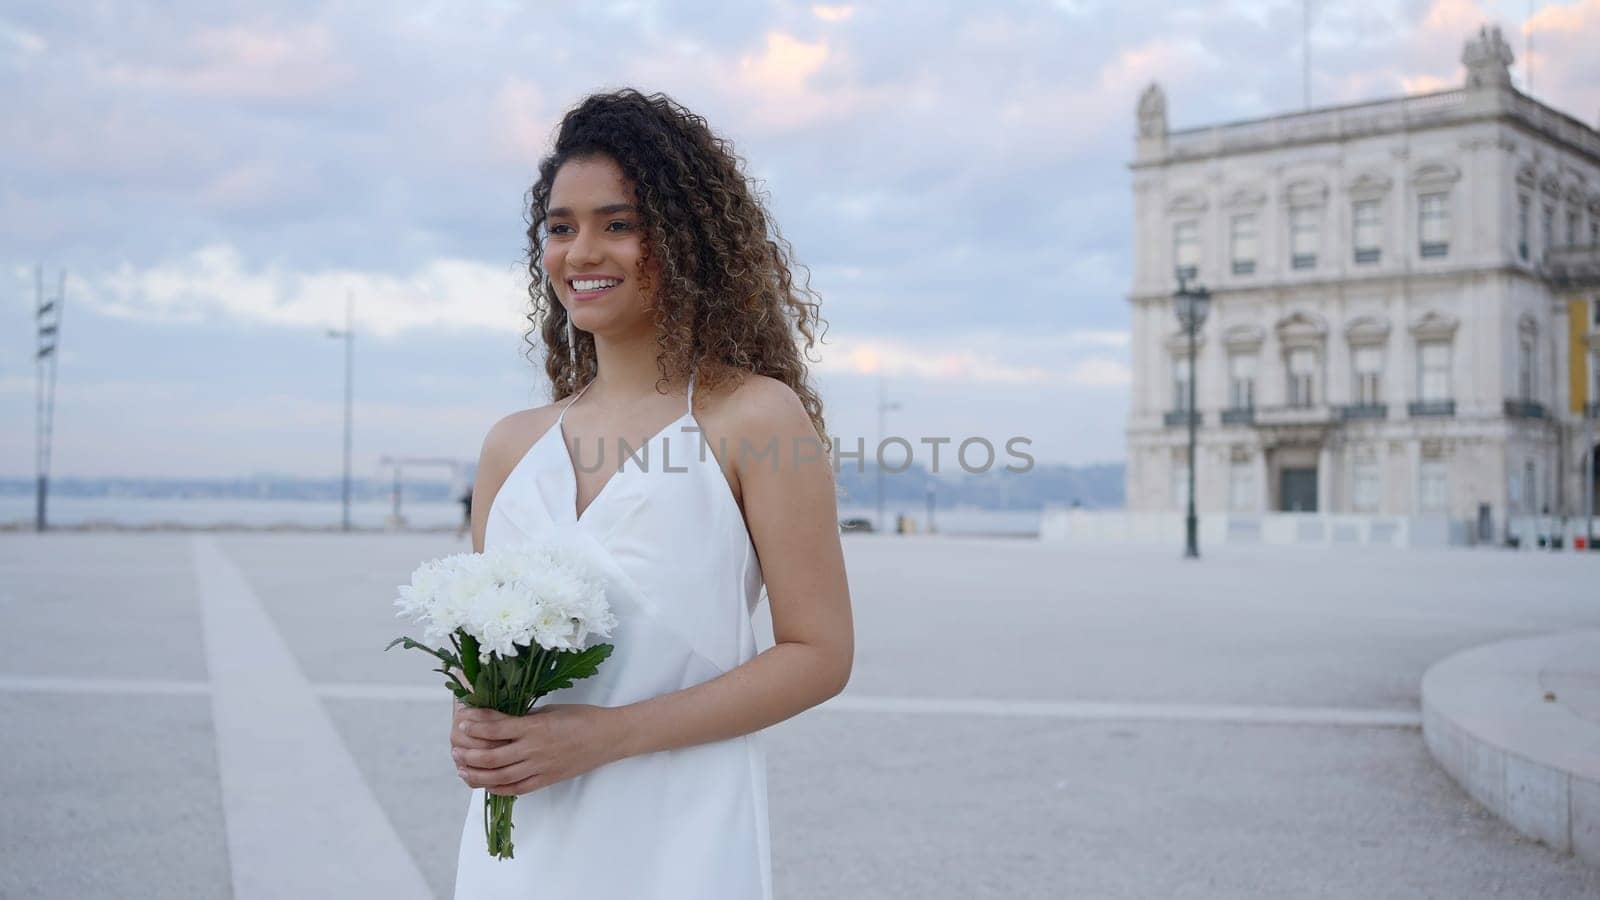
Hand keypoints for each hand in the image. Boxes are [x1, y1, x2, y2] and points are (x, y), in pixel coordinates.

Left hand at [452, 702, 626, 796]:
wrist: (608, 737)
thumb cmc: (581, 718)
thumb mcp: (550, 710)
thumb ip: (525, 718)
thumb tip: (499, 721)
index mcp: (535, 726)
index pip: (496, 728)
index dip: (476, 726)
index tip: (462, 723)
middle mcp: (534, 749)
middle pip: (492, 757)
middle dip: (469, 754)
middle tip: (455, 750)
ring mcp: (540, 767)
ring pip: (500, 777)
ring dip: (477, 775)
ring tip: (462, 771)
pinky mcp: (546, 780)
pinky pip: (517, 788)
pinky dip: (498, 788)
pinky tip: (486, 784)